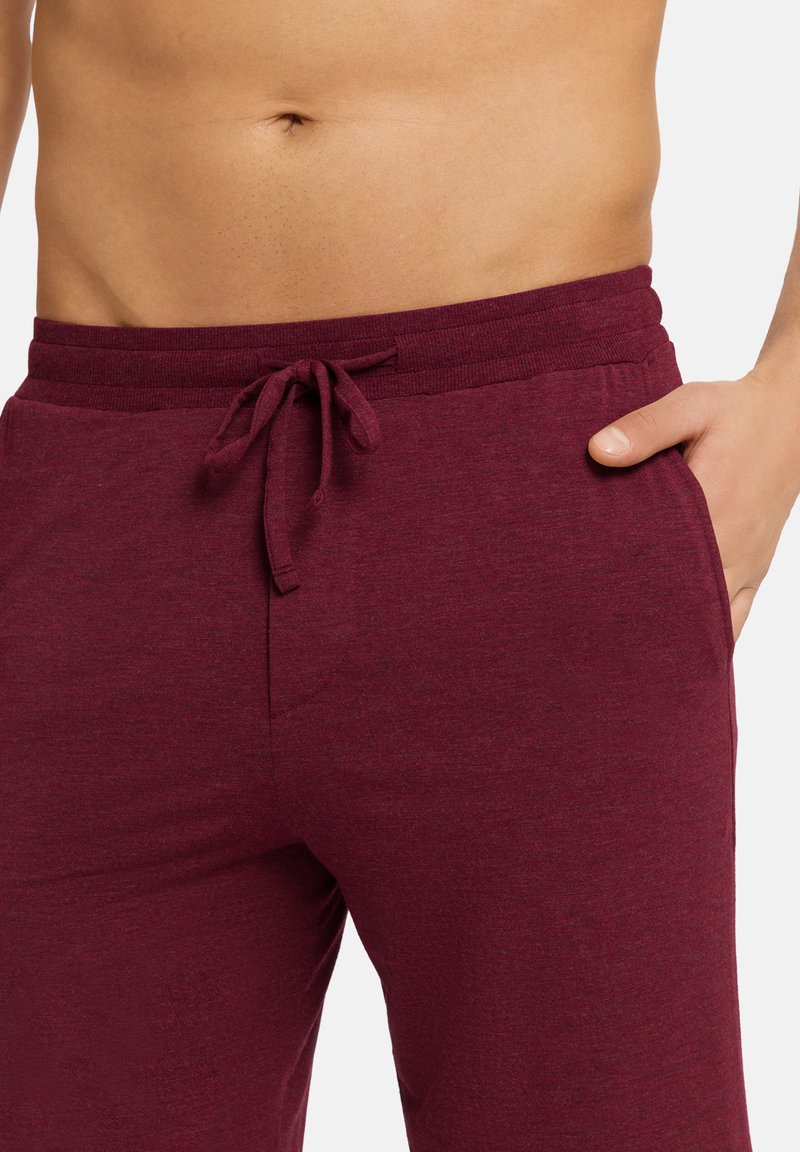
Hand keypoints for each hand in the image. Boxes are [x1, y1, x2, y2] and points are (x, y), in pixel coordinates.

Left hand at [587, 368, 799, 643]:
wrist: (792, 414)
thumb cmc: (736, 410)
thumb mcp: (690, 406)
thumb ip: (644, 428)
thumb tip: (598, 451)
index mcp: (714, 511)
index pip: (665, 570)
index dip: (629, 599)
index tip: (594, 620)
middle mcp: (732, 547)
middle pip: (687, 607)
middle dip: (647, 630)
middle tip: (601, 654)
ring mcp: (747, 562)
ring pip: (716, 621)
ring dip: (680, 639)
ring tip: (636, 664)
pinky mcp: (756, 566)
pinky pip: (738, 615)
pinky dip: (714, 637)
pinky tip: (686, 658)